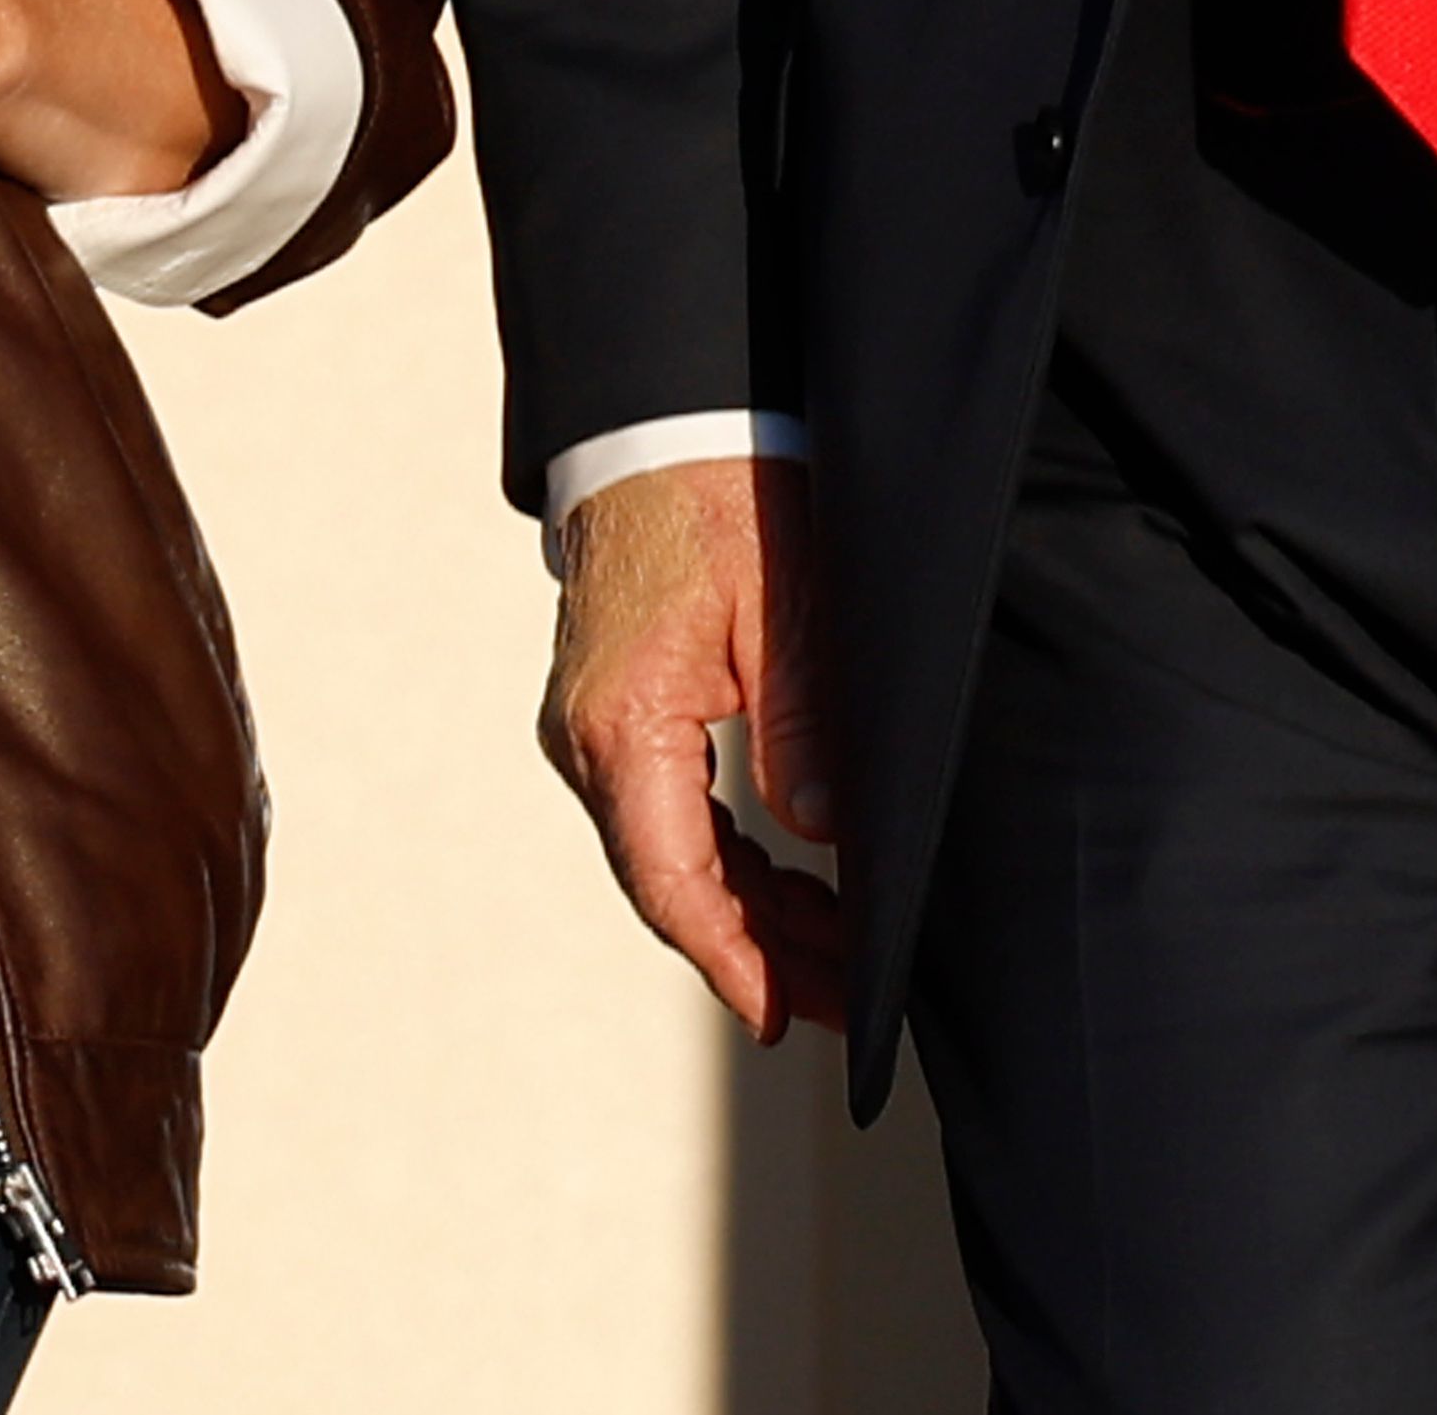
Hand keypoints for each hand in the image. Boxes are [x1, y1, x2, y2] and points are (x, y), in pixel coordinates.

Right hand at [541, 453, 845, 1038]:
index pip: (671, 878)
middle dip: (760, 953)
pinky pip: (672, 818)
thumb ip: (806, 724)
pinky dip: (733, 865)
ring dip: (752, 914)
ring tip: (839, 966)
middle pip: (671, 884)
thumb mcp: (788, 604)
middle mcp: (589, 737)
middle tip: (847, 1007)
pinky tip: (793, 898)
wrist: (666, 420)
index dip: (731, 959)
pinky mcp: (619, 714)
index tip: (783, 1015)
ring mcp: (597, 728)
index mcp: (621, 719)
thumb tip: (828, 838)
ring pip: (672, 859)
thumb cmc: (724, 493)